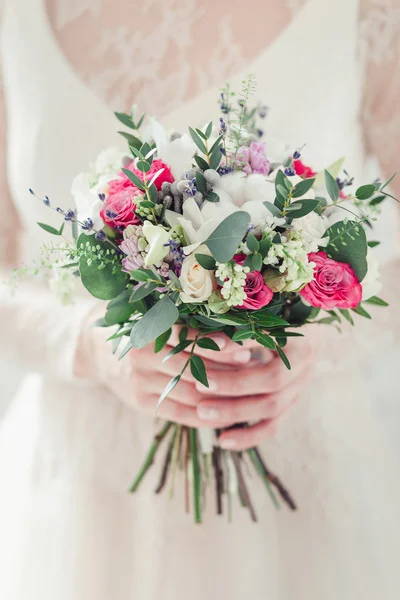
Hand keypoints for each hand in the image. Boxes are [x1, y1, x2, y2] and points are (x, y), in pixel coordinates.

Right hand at [75, 310, 253, 428]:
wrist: (98, 350)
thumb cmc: (139, 327)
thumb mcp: (155, 315)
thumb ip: (186, 321)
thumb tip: (234, 326)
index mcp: (146, 329)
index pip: (188, 339)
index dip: (217, 345)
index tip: (243, 348)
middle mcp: (141, 356)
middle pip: (192, 368)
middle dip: (225, 371)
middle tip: (252, 369)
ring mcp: (140, 382)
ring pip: (190, 394)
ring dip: (221, 396)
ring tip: (248, 392)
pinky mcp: (141, 402)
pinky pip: (181, 414)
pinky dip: (206, 417)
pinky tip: (228, 414)